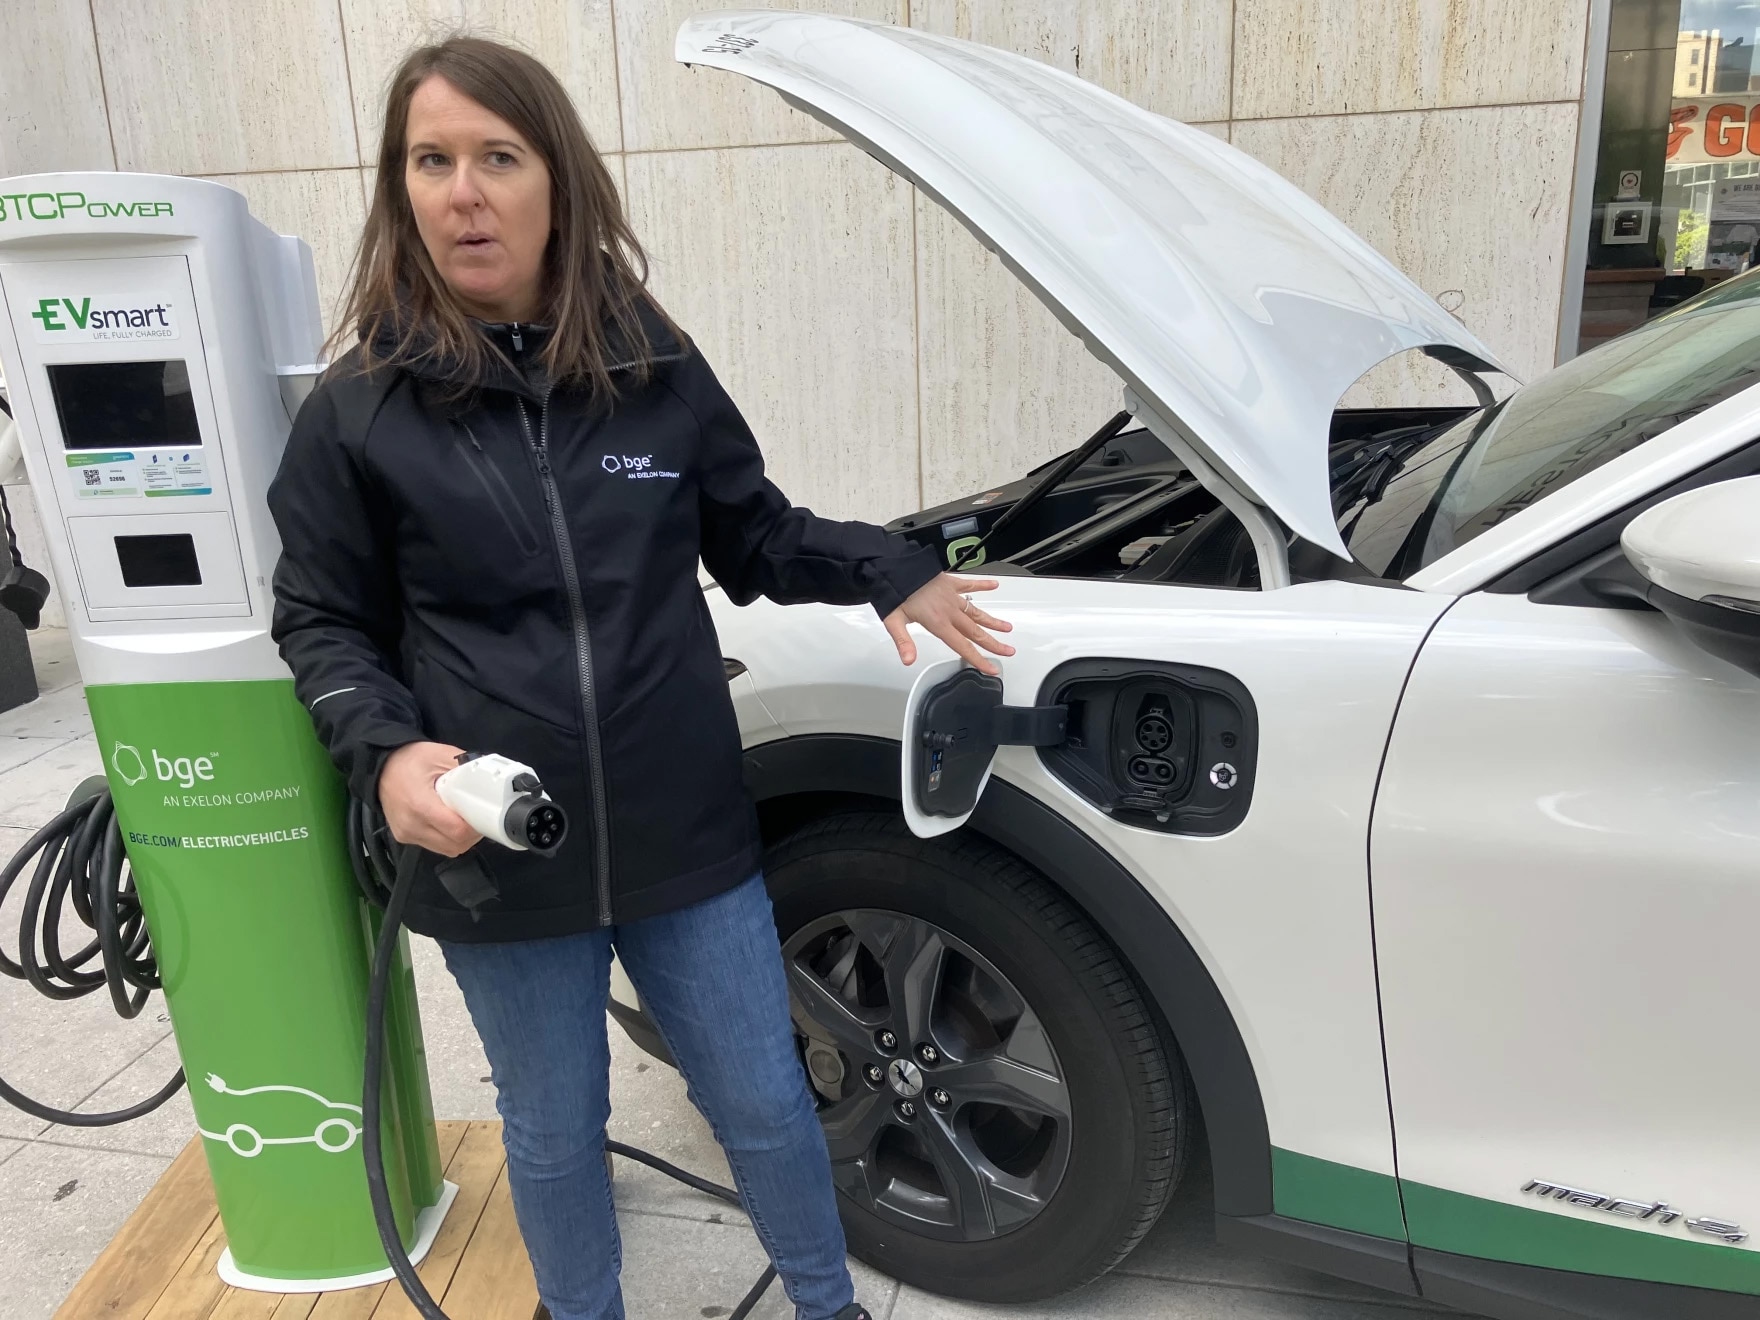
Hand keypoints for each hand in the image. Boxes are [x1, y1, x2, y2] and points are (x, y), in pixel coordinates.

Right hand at [378, 741, 481, 856]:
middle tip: (477, 817)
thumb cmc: (410, 759)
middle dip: (471, 834)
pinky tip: (448, 822)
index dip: (476, 826)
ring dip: (460, 839)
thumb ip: (465, 769)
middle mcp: (412, 825)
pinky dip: (446, 839)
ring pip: (446, 849)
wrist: (380, 766)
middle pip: (454, 845)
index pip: (457, 831)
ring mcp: (406, 834)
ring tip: (463, 819)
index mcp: (420, 805)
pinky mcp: (403, 838)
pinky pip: (434, 846)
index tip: (483, 814)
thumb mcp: (441, 755)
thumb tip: (488, 781)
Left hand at [884, 575, 1015, 675]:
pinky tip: (994, 585)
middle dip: (994, 644)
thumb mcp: (894, 621)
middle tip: (1009, 651)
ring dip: (993, 621)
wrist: (895, 567)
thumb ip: (903, 642)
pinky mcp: (950, 583)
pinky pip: (970, 585)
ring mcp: (952, 596)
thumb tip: (909, 660)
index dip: (978, 659)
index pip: (962, 646)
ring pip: (977, 612)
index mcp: (938, 623)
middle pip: (976, 632)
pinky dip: (982, 585)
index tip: (992, 668)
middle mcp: (949, 611)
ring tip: (1008, 628)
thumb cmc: (894, 594)